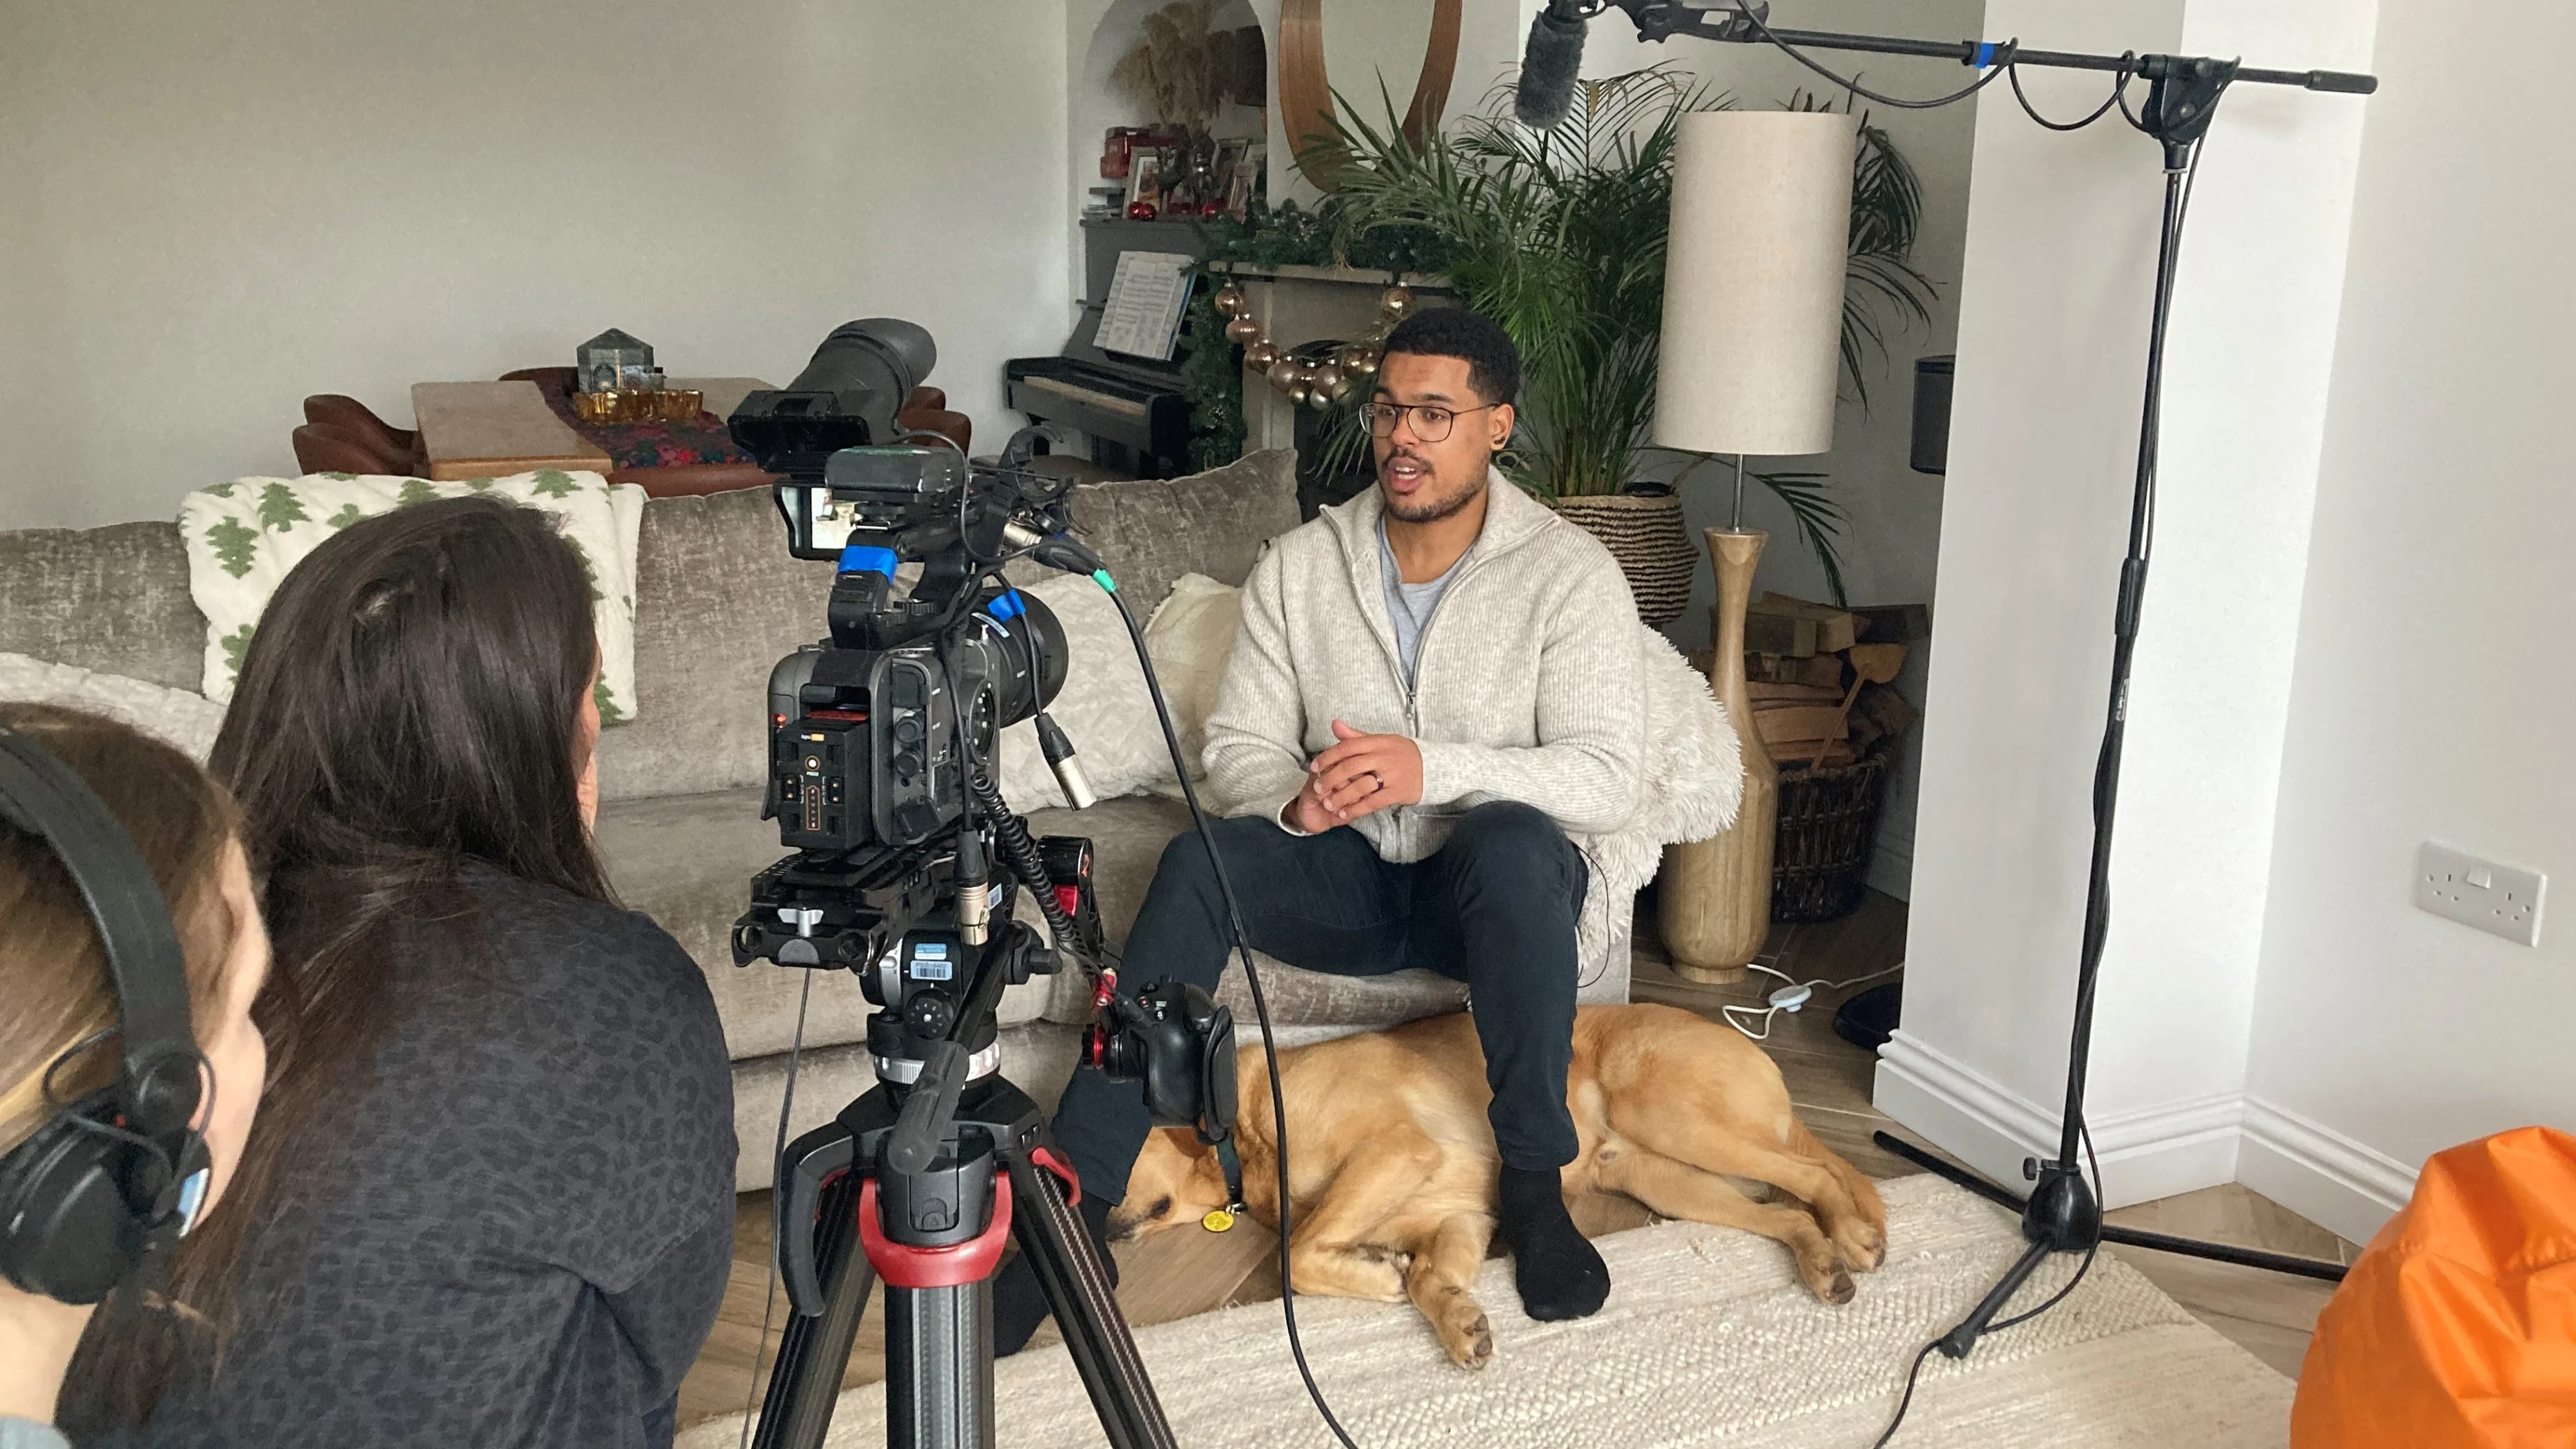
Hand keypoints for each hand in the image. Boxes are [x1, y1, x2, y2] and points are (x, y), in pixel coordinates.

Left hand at [1306, 720, 1422, 825]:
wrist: (1433, 767)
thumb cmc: (1401, 753)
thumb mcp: (1381, 741)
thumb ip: (1356, 736)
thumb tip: (1334, 724)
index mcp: (1378, 742)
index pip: (1347, 746)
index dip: (1328, 756)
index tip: (1314, 766)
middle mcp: (1384, 756)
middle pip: (1350, 766)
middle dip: (1330, 778)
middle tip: (1317, 787)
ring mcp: (1392, 775)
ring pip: (1360, 786)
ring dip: (1340, 796)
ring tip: (1327, 804)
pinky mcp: (1397, 792)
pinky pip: (1373, 802)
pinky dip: (1356, 809)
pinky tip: (1344, 814)